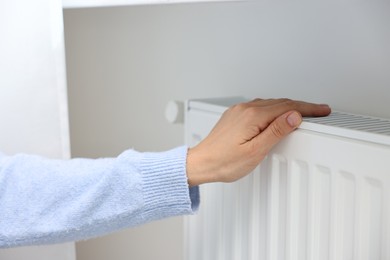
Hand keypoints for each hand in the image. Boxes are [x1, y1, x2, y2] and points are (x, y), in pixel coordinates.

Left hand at [186, 98, 330, 185]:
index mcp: (252, 116)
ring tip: (302, 112)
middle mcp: (245, 109)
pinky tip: (277, 114)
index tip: (322, 110)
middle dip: (301, 106)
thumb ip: (276, 131)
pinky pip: (259, 106)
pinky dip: (273, 109)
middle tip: (318, 111)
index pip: (287, 107)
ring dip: (287, 106)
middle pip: (280, 103)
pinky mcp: (234, 116)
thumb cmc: (224, 161)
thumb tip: (294, 116)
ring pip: (270, 103)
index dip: (308, 108)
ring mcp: (238, 111)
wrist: (201, 163)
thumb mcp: (255, 151)